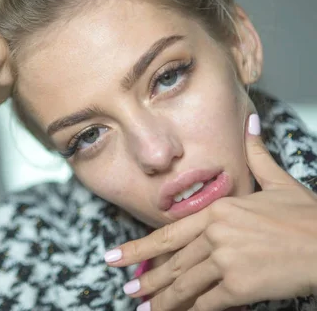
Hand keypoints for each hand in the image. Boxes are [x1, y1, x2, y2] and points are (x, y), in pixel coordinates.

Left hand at [106, 114, 316, 310]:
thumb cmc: (307, 217)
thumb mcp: (278, 182)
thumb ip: (256, 156)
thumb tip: (250, 121)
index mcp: (218, 210)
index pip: (169, 232)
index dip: (139, 247)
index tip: (115, 257)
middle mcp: (215, 233)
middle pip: (171, 260)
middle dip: (146, 278)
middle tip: (126, 288)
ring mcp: (225, 258)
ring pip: (185, 283)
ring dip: (163, 300)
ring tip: (145, 309)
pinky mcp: (239, 284)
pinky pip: (208, 301)